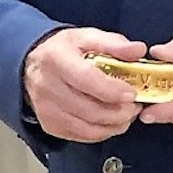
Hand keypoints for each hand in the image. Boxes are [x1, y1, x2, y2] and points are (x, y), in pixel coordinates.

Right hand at [23, 27, 146, 141]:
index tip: (131, 93)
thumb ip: (114, 43)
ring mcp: (48, 109)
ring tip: (128, 112)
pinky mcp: (50, 125)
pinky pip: (82, 136)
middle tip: (136, 104)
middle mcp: (48, 86)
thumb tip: (138, 50)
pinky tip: (113, 121)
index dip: (110, 89)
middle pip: (89, 108)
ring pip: (87, 127)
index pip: (85, 78)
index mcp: (57, 58)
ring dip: (114, 124)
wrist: (34, 64)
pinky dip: (102, 131)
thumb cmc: (64, 49)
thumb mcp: (88, 36)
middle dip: (119, 111)